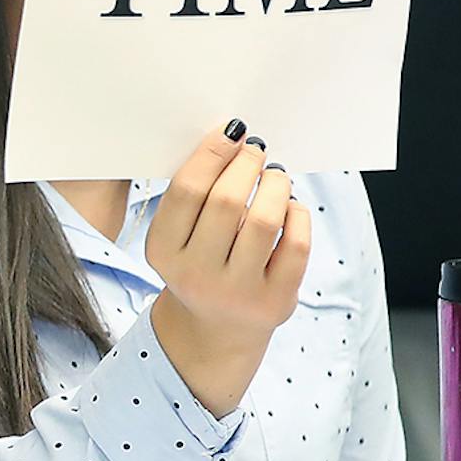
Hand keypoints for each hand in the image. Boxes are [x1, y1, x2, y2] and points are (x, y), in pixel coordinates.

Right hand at [144, 119, 311, 417]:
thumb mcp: (180, 236)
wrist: (216, 329)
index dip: (212, 153)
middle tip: (256, 151)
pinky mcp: (275, 302)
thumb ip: (197, 195)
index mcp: (163, 252)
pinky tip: (289, 207)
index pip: (186, 190)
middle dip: (246, 164)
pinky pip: (295, 245)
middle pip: (224, 201)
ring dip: (274, 184)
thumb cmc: (201, 264)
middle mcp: (195, 276)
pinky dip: (297, 214)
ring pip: (263, 220)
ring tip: (274, 176)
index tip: (231, 131)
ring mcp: (237, 293)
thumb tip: (234, 139)